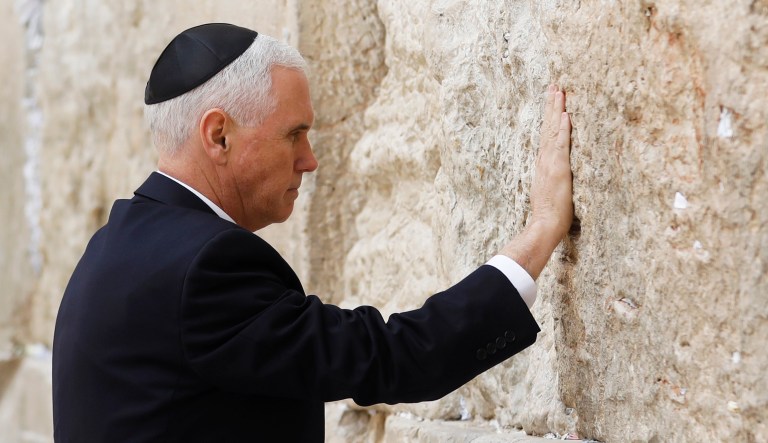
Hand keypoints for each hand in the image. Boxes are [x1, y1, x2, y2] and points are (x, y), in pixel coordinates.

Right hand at [529, 84, 572, 238]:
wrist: (544, 225)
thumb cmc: (550, 215)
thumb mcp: (552, 192)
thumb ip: (554, 180)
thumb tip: (558, 175)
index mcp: (544, 164)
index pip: (547, 135)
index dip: (549, 117)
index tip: (553, 100)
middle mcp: (545, 160)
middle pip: (547, 127)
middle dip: (551, 106)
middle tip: (554, 86)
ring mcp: (551, 163)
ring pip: (553, 131)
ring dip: (556, 110)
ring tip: (559, 91)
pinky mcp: (558, 169)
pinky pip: (561, 144)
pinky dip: (562, 128)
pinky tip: (565, 114)